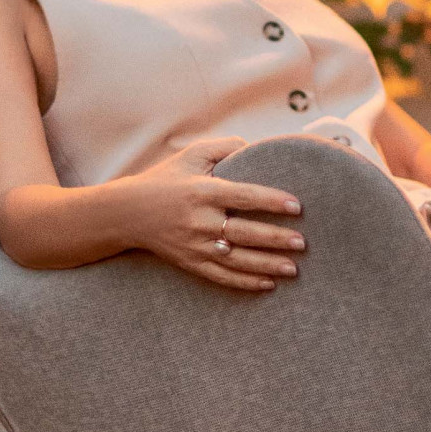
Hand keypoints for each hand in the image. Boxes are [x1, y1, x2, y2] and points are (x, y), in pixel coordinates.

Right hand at [119, 137, 305, 292]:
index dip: (272, 201)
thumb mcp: (191, 155)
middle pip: (245, 232)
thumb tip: (256, 146)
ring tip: (294, 268)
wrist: (127, 213)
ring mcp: (195, 246)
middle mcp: (200, 220)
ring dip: (267, 265)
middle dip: (276, 239)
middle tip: (303, 242)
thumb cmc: (166, 179)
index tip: (297, 206)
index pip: (244, 197)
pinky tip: (268, 284)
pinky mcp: (190, 263)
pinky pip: (222, 277)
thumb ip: (225, 147)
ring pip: (238, 259)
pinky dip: (246, 282)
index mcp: (202, 192)